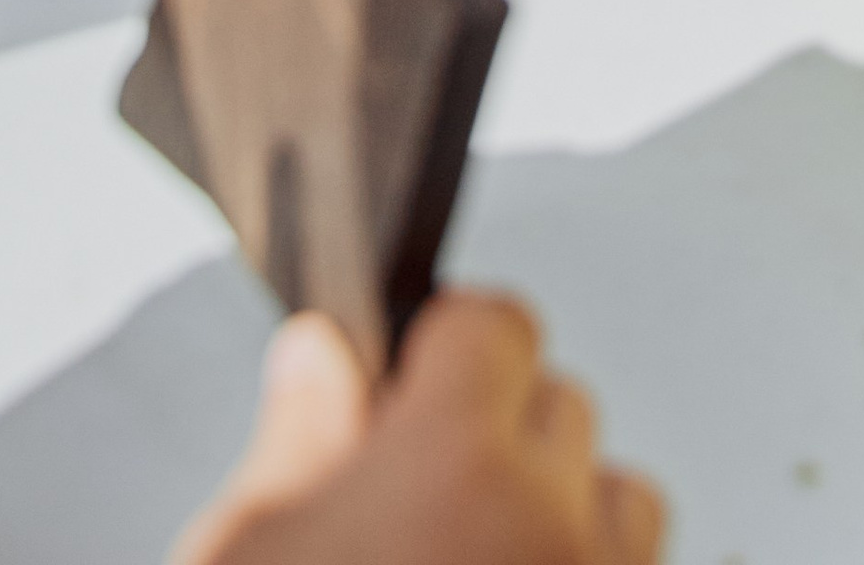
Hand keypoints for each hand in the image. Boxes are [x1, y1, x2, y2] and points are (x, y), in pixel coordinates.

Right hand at [171, 294, 659, 564]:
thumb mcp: (243, 553)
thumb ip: (294, 445)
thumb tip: (320, 357)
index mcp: (457, 462)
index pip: (498, 322)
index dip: (448, 346)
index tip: (413, 380)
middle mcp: (553, 524)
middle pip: (562, 406)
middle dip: (501, 432)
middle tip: (423, 496)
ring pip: (620, 502)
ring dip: (565, 514)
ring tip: (478, 555)